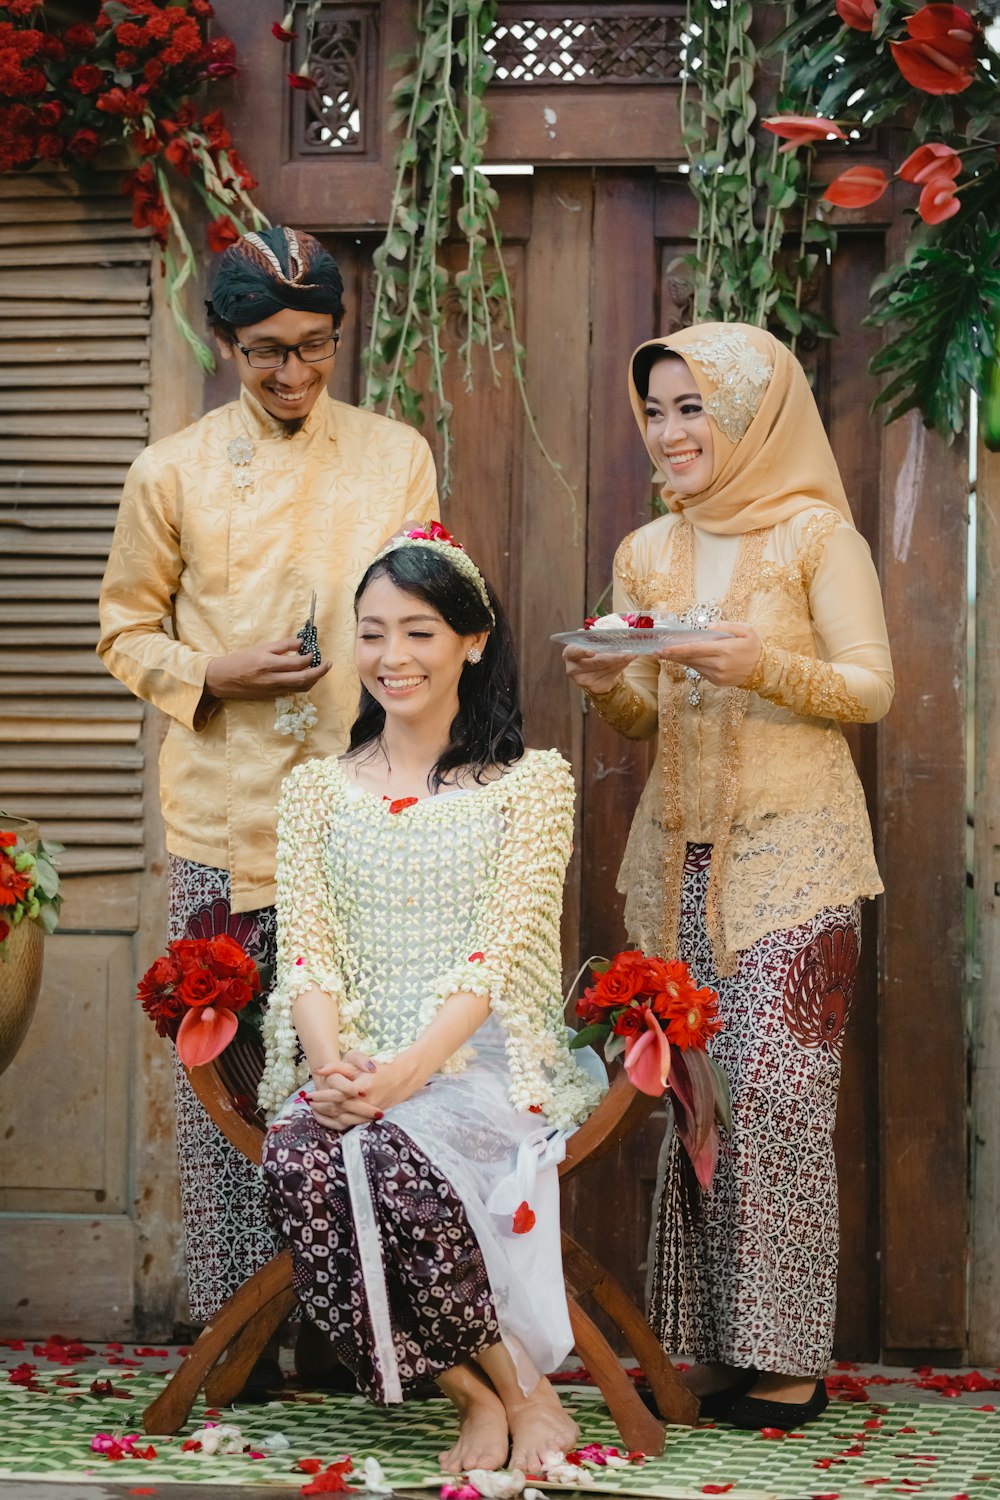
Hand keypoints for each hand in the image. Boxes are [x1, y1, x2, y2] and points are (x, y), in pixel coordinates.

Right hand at [204, 638, 331, 700]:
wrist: (222, 679)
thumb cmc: (240, 660)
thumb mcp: (261, 648)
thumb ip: (282, 646)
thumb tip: (302, 643)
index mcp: (268, 663)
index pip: (297, 663)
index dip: (310, 657)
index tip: (314, 651)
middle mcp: (272, 679)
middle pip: (304, 678)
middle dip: (319, 672)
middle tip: (328, 664)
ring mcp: (273, 690)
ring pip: (301, 687)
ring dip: (314, 680)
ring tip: (320, 671)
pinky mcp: (272, 696)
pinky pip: (292, 691)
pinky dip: (302, 685)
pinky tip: (306, 677)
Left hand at [309, 1052, 417, 1130]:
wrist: (399, 1078)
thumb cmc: (376, 1067)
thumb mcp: (356, 1061)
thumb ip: (336, 1066)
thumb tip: (318, 1070)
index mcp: (362, 1088)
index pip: (337, 1095)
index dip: (321, 1096)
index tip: (309, 1095)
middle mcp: (365, 1103)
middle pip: (337, 1109)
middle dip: (320, 1106)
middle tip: (308, 1102)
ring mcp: (367, 1113)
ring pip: (341, 1119)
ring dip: (325, 1115)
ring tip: (313, 1110)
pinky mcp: (367, 1119)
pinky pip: (347, 1125)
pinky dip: (333, 1124)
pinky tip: (324, 1119)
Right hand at [562, 643, 636, 695]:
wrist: (596, 670)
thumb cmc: (593, 652)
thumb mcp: (593, 643)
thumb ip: (600, 639)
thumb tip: (615, 634)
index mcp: (570, 654)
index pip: (574, 652)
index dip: (583, 652)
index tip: (592, 653)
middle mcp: (574, 669)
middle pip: (596, 661)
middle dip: (614, 656)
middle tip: (628, 653)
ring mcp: (583, 680)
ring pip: (606, 669)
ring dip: (621, 661)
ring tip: (631, 655)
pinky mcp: (594, 687)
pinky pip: (611, 677)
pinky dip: (621, 667)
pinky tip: (626, 661)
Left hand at [656, 620, 761, 686]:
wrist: (764, 670)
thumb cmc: (754, 647)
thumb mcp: (746, 630)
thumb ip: (726, 626)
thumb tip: (708, 628)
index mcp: (724, 650)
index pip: (695, 650)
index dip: (677, 650)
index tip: (663, 649)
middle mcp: (718, 665)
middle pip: (689, 659)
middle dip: (672, 655)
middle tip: (656, 651)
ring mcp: (716, 676)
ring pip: (693, 666)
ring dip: (680, 659)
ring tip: (667, 653)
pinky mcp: (716, 682)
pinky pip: (700, 671)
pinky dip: (693, 664)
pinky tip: (687, 658)